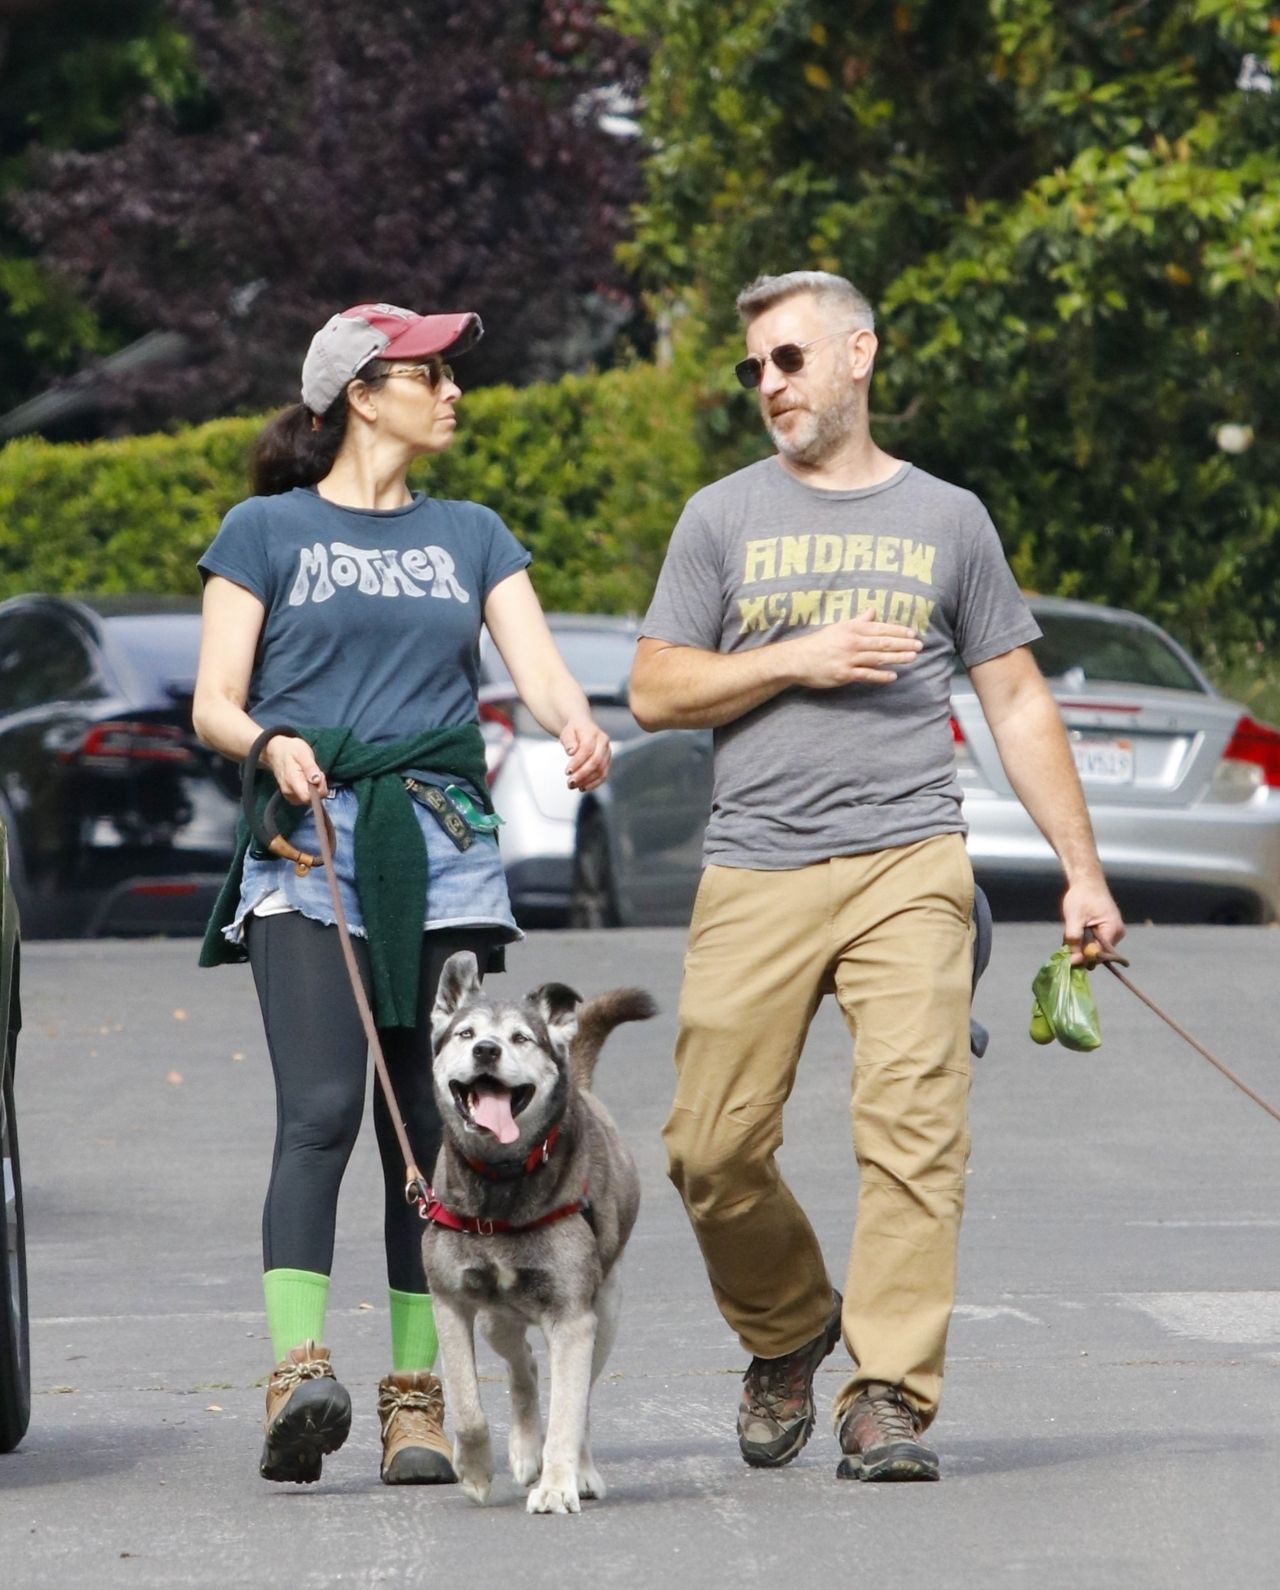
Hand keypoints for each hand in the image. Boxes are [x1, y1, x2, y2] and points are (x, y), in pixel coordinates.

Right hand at [265, 734, 327, 804]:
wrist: (276, 750)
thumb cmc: (291, 749)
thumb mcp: (303, 753)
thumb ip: (310, 768)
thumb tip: (317, 781)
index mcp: (292, 781)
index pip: (308, 797)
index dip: (319, 789)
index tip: (319, 776)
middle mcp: (289, 792)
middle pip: (310, 800)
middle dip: (318, 788)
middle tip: (315, 772)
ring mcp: (288, 795)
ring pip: (308, 800)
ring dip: (314, 789)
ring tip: (309, 774)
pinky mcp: (290, 796)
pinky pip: (304, 798)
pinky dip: (309, 790)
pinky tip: (307, 780)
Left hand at [560, 717, 610, 791]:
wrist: (582, 727)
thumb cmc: (574, 730)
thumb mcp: (567, 732)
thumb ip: (569, 741)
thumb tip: (572, 751)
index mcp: (594, 733)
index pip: (587, 749)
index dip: (578, 762)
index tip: (567, 771)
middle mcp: (604, 743)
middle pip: (596, 761)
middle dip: (582, 774)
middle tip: (570, 783)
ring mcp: (607, 753)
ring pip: (601, 770)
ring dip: (587, 781)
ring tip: (574, 786)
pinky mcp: (607, 762)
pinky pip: (603, 775)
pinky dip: (593, 783)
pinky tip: (583, 787)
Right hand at [786, 607, 922, 688]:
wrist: (797, 659)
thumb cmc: (819, 643)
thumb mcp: (838, 627)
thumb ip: (858, 621)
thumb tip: (872, 612)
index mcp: (852, 629)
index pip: (880, 628)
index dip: (898, 630)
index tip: (912, 633)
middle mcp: (852, 642)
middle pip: (883, 643)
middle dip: (903, 644)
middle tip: (919, 646)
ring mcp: (849, 659)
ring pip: (878, 658)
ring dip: (897, 658)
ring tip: (913, 658)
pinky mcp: (844, 674)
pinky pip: (867, 675)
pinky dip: (881, 676)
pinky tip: (893, 676)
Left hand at [1061, 875, 1124, 965]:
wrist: (1087, 881)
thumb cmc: (1081, 896)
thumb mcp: (1074, 918)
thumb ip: (1074, 940)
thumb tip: (1073, 961)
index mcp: (1113, 930)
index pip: (1099, 954)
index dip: (1083, 958)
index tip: (1068, 957)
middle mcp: (1117, 933)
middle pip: (1098, 953)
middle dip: (1081, 950)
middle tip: (1068, 940)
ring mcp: (1114, 932)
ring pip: (1095, 948)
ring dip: (1081, 944)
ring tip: (1073, 928)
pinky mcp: (1108, 930)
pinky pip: (1095, 941)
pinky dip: (1084, 939)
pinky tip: (1078, 927)